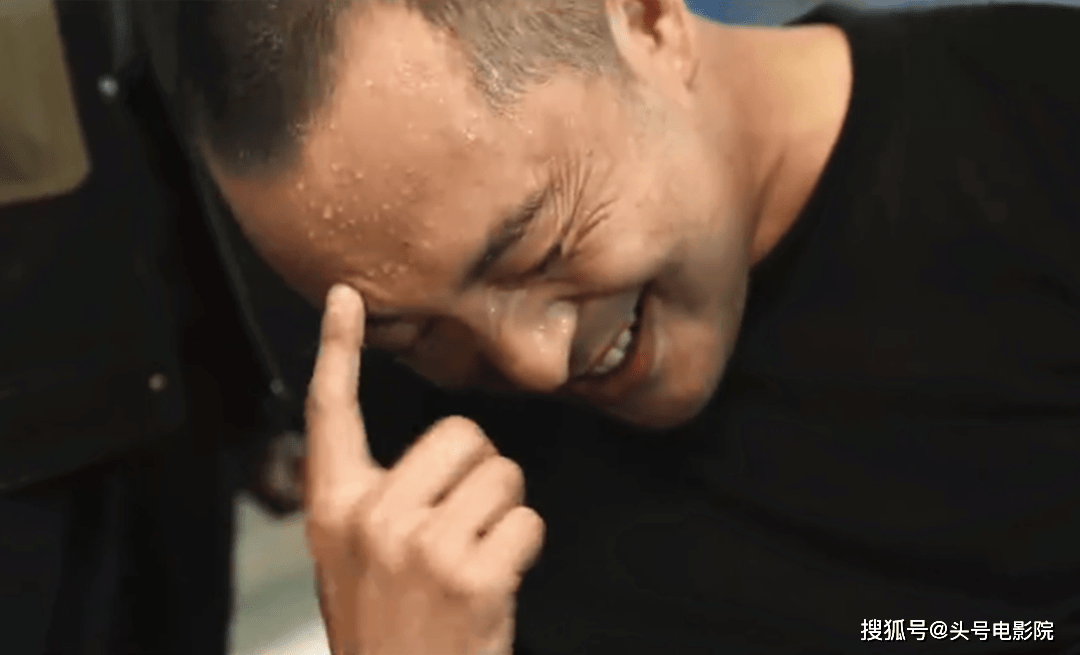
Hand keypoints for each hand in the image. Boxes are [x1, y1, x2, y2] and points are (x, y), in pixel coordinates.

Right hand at [305, 284, 544, 654]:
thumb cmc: (390, 628)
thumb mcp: (353, 559)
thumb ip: (379, 499)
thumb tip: (441, 450)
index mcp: (335, 511)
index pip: (331, 413)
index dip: (336, 348)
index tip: (346, 296)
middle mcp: (372, 519)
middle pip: (461, 434)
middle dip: (480, 472)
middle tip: (461, 527)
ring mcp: (421, 547)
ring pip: (503, 474)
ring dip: (504, 513)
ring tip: (474, 560)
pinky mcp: (471, 576)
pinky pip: (528, 521)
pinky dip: (525, 549)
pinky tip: (496, 584)